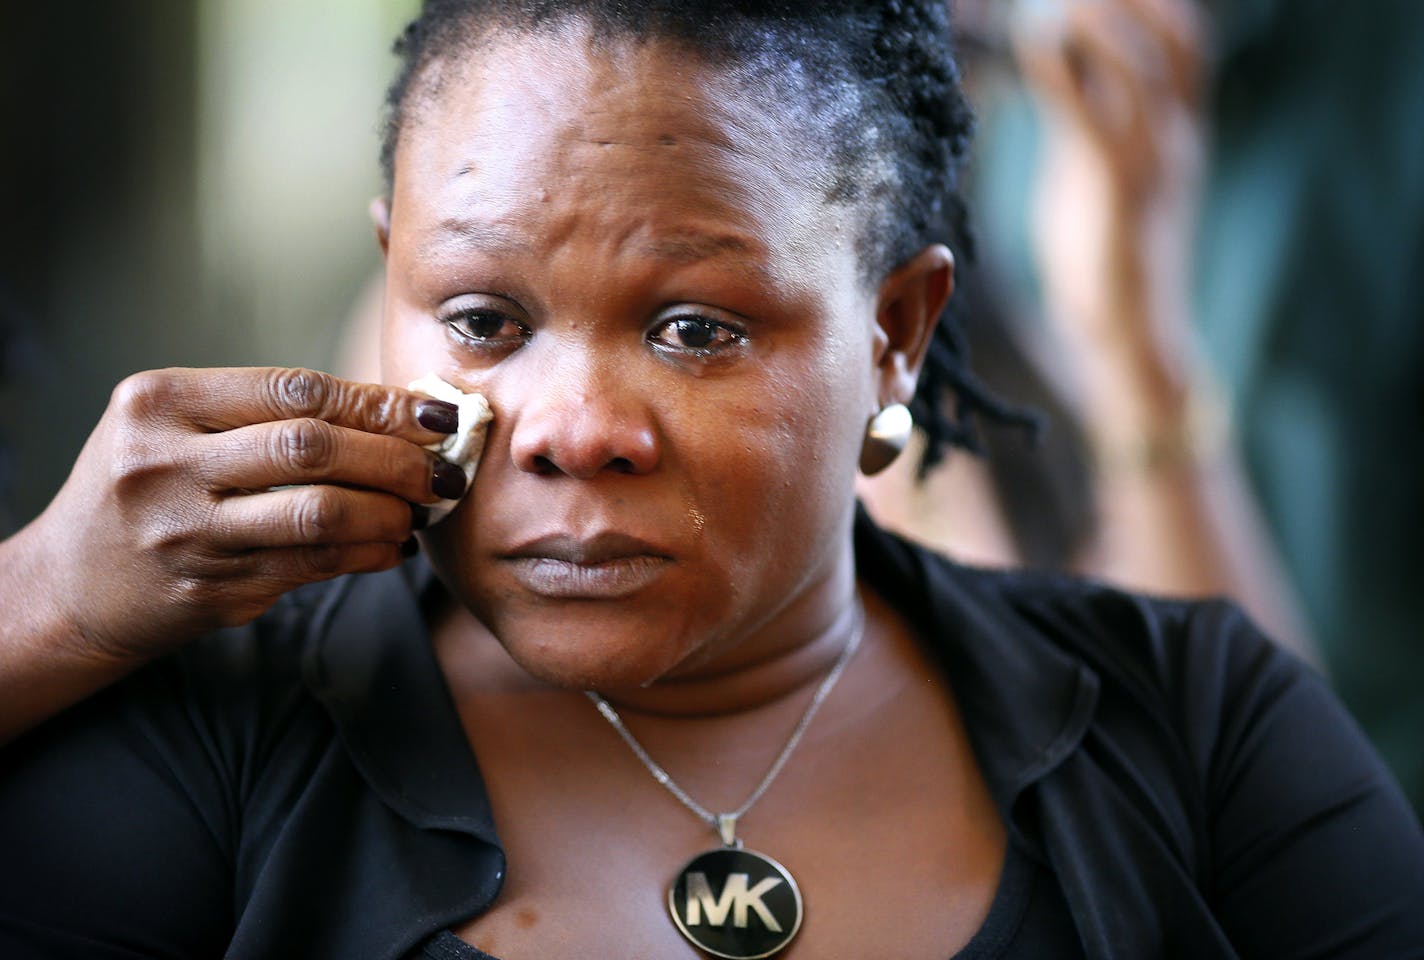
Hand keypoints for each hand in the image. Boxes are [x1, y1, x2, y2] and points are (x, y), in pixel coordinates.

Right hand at [18, 366, 465, 664]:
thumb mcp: (177, 428)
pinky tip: (391, 547)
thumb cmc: (146, 488)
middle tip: (443, 469)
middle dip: (396, 459)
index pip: (295, 391)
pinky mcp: (208, 588)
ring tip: (422, 510)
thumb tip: (396, 412)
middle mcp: (166, 463)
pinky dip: (365, 555)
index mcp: (162, 402)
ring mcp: (185, 532)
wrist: (70, 584)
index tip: (437, 412)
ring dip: (388, 512)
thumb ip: (266, 415)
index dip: (379, 402)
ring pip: (317, 515)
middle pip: (311, 449)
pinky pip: (310, 567)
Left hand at [1014, 0, 1208, 427]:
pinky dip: (1059, 72)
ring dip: (1099, 21)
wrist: (1128, 337)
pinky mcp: (1114, 191)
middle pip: (1179, 41)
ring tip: (1056, 0)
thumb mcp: (1098, 178)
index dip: (1154, 6)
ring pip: (1142, 65)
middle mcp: (1176, 141)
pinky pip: (1090, 112)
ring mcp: (1153, 163)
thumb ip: (1088, 123)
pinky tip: (1028, 44)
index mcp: (1180, 137)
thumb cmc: (1104, 261)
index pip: (1187, 46)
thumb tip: (1058, 73)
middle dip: (1138, 1)